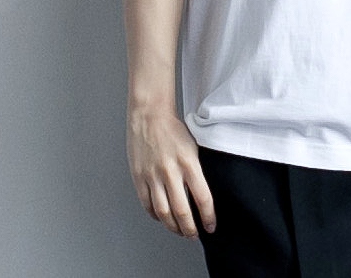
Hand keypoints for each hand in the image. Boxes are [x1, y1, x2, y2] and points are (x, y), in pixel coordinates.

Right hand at [127, 105, 214, 237]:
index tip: (211, 226)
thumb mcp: (194, 147)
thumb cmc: (173, 129)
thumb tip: (204, 193)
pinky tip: (162, 217)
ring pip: (163, 213)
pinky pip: (147, 204)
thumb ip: (197, 170)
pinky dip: (155, 215)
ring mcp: (153, 176)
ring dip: (173, 227)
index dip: (208, 217)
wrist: (149, 115)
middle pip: (182, 211)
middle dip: (190, 229)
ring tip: (179, 231)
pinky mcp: (139, 178)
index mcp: (189, 163)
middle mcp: (171, 172)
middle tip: (194, 235)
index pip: (203, 198)